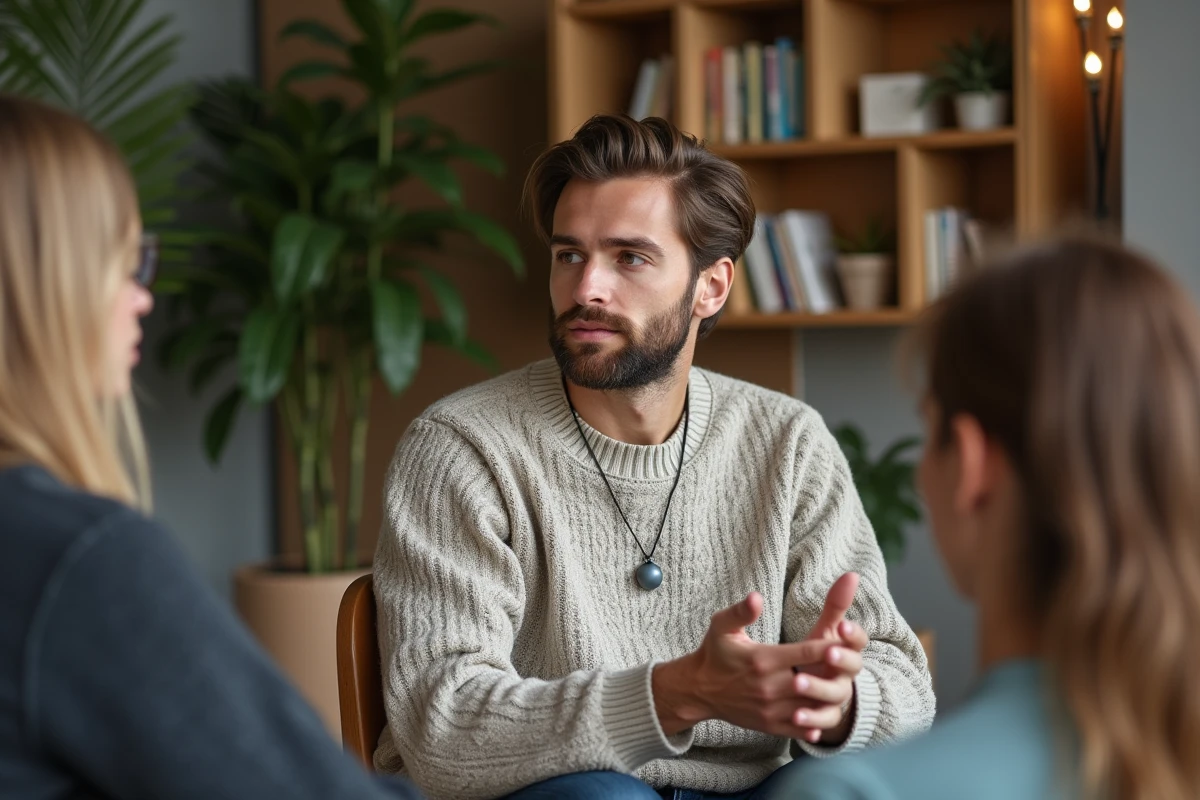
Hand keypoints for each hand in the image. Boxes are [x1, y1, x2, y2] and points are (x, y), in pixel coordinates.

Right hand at [652, 592, 841, 738]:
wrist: (699, 690)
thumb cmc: (715, 653)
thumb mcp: (722, 626)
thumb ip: (741, 612)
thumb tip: (757, 597)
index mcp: (763, 660)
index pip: (807, 652)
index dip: (829, 646)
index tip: (845, 640)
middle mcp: (769, 686)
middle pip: (815, 682)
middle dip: (834, 674)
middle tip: (852, 665)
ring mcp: (770, 709)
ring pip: (811, 708)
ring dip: (828, 699)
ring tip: (841, 687)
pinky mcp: (769, 725)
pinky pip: (800, 729)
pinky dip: (815, 723)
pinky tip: (824, 711)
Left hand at [795, 573, 868, 744]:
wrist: (813, 691)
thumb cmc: (817, 653)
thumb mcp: (825, 630)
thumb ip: (835, 605)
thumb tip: (852, 574)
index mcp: (846, 648)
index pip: (858, 639)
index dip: (853, 633)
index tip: (843, 626)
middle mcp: (847, 673)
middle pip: (852, 667)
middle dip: (842, 659)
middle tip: (828, 652)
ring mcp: (838, 696)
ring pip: (836, 695)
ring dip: (819, 689)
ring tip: (798, 682)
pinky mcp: (826, 717)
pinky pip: (822, 721)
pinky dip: (812, 722)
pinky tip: (796, 718)